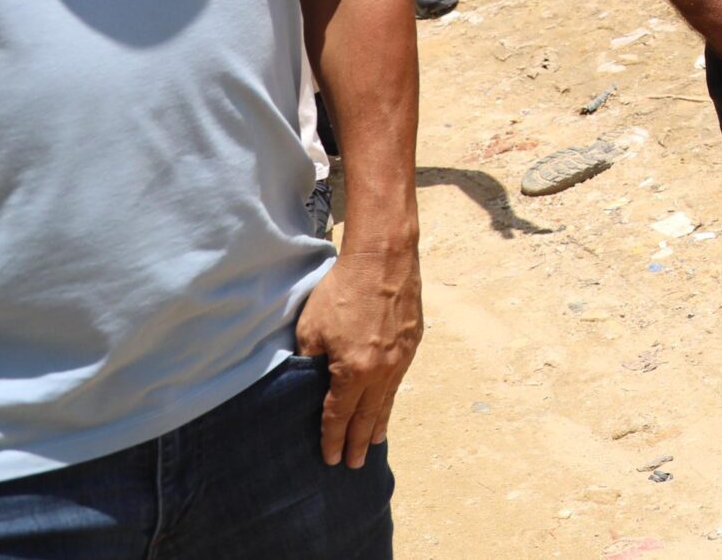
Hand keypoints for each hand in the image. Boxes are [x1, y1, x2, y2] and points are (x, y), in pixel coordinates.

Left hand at [292, 243, 422, 468]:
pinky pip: (399, 379)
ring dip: (379, 423)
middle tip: (355, 464)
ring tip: (375, 443)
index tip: (329, 459)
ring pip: (388, 400)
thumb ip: (309, 361)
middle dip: (359, 442)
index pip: (339, 415)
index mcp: (353, 371)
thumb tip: (308, 381)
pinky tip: (388, 402)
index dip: (332, 439)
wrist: (383, 257)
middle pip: (368, 416)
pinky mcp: (413, 342)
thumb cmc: (342, 290)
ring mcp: (402, 357)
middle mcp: (382, 371)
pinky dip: (391, 397)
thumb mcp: (311, 328)